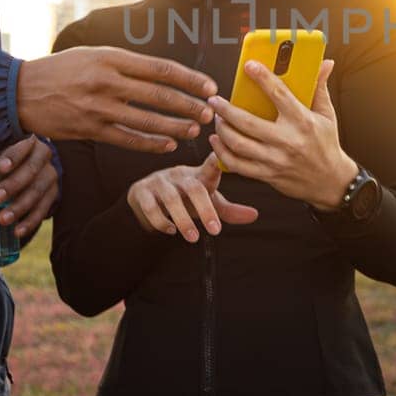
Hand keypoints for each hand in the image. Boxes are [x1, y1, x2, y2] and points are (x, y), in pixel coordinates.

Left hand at [0, 135, 58, 239]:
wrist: (28, 164)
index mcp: (25, 139)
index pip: (22, 143)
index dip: (13, 155)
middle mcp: (42, 155)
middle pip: (31, 170)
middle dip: (13, 185)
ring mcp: (49, 175)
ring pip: (38, 191)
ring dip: (20, 207)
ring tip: (2, 220)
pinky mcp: (53, 193)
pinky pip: (44, 208)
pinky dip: (31, 221)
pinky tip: (18, 232)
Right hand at [16, 46, 216, 152]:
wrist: (21, 91)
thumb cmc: (62, 70)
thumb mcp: (93, 54)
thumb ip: (125, 64)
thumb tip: (162, 73)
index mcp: (111, 57)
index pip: (161, 69)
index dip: (189, 79)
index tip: (209, 86)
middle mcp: (107, 81)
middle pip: (159, 96)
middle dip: (189, 105)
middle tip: (209, 112)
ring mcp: (98, 107)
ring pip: (147, 121)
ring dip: (175, 127)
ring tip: (194, 130)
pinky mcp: (90, 130)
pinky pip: (128, 139)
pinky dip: (151, 144)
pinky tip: (168, 145)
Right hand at [127, 153, 259, 241]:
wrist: (146, 199)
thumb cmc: (184, 199)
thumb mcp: (206, 203)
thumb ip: (228, 211)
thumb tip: (255, 215)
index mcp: (196, 175)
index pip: (210, 166)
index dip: (217, 161)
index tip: (223, 158)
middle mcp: (178, 174)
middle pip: (194, 187)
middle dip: (205, 209)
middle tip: (215, 231)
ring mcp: (158, 181)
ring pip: (171, 198)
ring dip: (183, 219)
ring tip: (193, 237)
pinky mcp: (140, 192)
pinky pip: (150, 206)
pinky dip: (160, 220)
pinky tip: (170, 230)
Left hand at [207, 60, 357, 211]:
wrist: (330, 182)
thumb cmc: (326, 145)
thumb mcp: (326, 115)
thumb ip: (319, 87)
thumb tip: (325, 63)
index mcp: (302, 121)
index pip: (279, 94)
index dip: (262, 78)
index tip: (249, 66)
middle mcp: (287, 140)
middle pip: (247, 122)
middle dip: (225, 109)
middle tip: (215, 100)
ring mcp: (275, 159)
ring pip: (238, 144)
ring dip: (222, 130)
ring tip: (216, 119)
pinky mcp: (267, 174)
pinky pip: (238, 164)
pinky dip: (222, 152)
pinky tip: (217, 141)